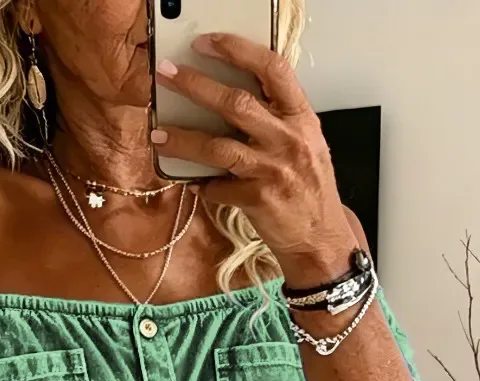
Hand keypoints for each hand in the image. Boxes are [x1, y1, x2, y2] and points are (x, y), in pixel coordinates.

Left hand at [153, 33, 355, 285]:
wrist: (320, 240)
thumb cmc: (310, 190)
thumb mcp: (306, 143)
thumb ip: (277, 119)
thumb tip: (233, 98)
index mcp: (301, 117)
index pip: (272, 69)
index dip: (238, 50)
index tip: (207, 42)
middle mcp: (288, 139)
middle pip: (236, 103)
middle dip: (195, 85)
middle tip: (166, 74)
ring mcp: (273, 170)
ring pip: (218, 146)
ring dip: (183, 139)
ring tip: (159, 134)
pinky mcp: (258, 200)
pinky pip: (218, 187)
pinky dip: (202, 185)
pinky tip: (192, 182)